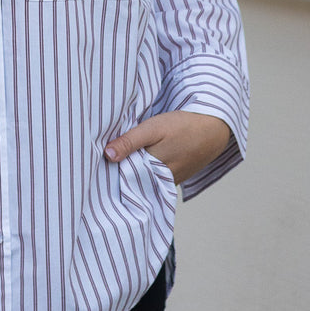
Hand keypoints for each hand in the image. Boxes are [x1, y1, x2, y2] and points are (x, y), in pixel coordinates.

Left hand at [103, 111, 231, 185]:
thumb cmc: (183, 127)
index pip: (123, 178)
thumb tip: (107, 155)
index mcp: (152, 172)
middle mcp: (161, 183)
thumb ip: (130, 142)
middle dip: (120, 174)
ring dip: (134, 172)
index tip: (96, 167)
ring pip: (144, 180)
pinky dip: (146, 171)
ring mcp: (169, 182)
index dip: (110, 172)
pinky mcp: (175, 178)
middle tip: (102, 165)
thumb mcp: (153, 129)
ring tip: (118, 162)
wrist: (214, 129)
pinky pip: (155, 179)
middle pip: (133, 181)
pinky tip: (139, 161)